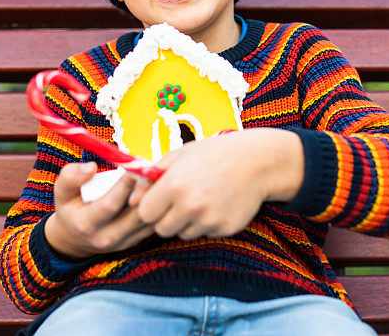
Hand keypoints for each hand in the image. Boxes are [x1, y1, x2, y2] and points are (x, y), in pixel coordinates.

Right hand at [44, 162, 153, 258]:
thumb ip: (71, 177)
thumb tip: (91, 167)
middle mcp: (107, 237)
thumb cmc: (71, 208)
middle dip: (146, 189)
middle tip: (152, 168)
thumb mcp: (62, 192)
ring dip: (155, 197)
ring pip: (149, 219)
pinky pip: (154, 223)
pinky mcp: (136, 241)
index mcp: (86, 224)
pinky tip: (158, 189)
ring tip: (156, 176)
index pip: (111, 204)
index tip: (135, 164)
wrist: (76, 238)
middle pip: (136, 213)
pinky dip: (159, 206)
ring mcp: (124, 242)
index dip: (125, 184)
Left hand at [131, 128, 303, 240]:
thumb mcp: (180, 156)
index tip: (158, 199)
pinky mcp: (223, 229)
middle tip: (181, 199)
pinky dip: (207, 223)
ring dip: (186, 221)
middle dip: (166, 217)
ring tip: (202, 198)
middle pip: (161, 228)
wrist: (257, 162)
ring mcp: (208, 219)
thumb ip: (151, 176)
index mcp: (174, 184)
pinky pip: (204, 233)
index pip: (144, 213)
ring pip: (182, 233)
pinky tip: (218, 203)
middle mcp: (190, 205)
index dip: (149, 207)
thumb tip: (131, 200)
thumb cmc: (214, 155)